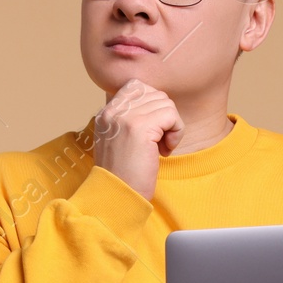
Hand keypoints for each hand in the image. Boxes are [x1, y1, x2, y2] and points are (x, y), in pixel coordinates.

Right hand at [92, 79, 184, 201]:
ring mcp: (125, 117)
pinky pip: (172, 115)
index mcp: (106, 113)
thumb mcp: (119, 141)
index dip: (153, 105)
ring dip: (171, 127)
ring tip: (161, 148)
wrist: (116, 197)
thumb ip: (130, 119)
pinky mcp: (140, 127)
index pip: (136, 86)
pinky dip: (176, 133)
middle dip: (164, 117)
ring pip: (166, 103)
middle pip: (155, 94)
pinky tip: (165, 151)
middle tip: (158, 143)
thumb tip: (158, 103)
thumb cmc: (123, 175)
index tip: (151, 130)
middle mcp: (113, 111)